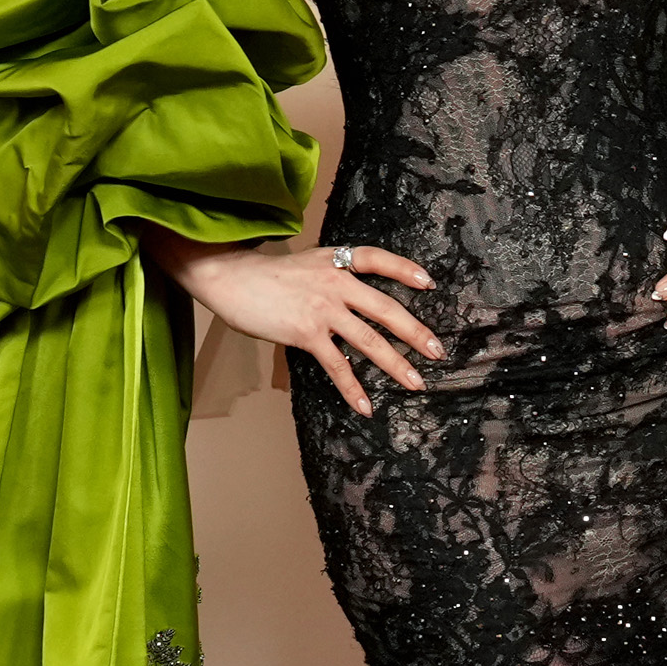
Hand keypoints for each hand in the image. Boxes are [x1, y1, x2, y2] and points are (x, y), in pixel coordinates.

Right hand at [153, 234, 444, 414]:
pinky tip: (365, 406)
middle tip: (437, 351)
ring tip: (416, 382)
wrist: (229, 277)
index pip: (378, 259)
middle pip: (385, 307)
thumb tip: (350, 302)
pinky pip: (337, 365)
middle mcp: (335, 282)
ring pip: (369, 340)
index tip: (429, 283)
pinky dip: (353, 388)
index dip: (405, 270)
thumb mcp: (304, 265)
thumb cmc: (263, 276)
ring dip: (396, 364)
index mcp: (335, 261)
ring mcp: (322, 308)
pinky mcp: (306, 332)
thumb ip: (329, 278)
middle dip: (415, 332)